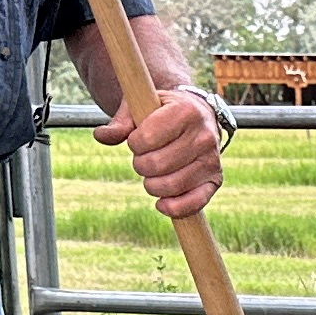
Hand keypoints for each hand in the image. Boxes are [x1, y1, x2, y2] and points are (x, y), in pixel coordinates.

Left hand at [100, 84, 223, 217]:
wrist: (197, 114)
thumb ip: (120, 123)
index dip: (134, 143)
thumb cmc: (162, 110)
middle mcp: (204, 135)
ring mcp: (212, 160)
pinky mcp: (215, 180)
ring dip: (152, 185)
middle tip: (143, 158)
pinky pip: (193, 204)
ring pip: (170, 186)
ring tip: (152, 174)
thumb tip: (101, 136)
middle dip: (140, 165)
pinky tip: (161, 203)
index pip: (148, 138)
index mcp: (185, 111)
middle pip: (157, 165)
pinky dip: (173, 208)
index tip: (137, 140)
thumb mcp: (140, 106)